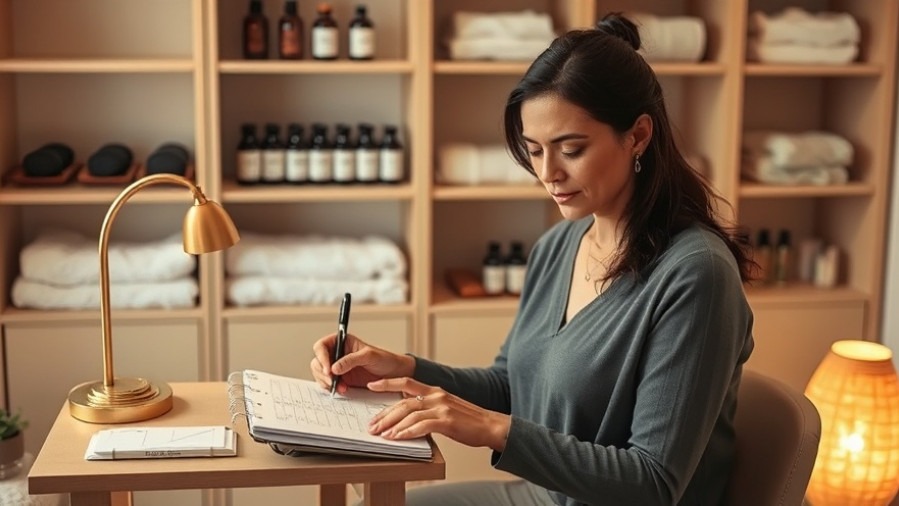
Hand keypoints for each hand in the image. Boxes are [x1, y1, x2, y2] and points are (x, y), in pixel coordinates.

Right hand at [310, 333, 414, 394]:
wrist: (395, 375)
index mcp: (343, 342)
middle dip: (322, 373)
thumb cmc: (385, 360)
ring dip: (327, 382)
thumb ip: (351, 360)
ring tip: (341, 387)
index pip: (322, 346)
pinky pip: (329, 384)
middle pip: (317, 361)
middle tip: (333, 381)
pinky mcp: (342, 380)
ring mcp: (339, 368)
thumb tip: (334, 368)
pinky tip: (343, 390)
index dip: (321, 357)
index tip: (328, 369)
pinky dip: (332, 388)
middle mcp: (338, 354)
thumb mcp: (369, 356)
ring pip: (321, 374)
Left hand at [367, 377, 510, 452]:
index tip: (371, 385)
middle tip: (372, 425)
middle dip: (384, 414)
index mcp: (435, 391)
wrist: (491, 426)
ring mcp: (442, 407)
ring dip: (392, 425)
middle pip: (403, 402)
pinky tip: (398, 438)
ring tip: (381, 434)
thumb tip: (408, 419)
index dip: (387, 383)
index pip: (406, 382)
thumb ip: (428, 409)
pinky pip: (422, 426)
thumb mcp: (446, 408)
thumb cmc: (468, 420)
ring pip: (410, 413)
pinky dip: (407, 432)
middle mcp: (436, 395)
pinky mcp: (447, 421)